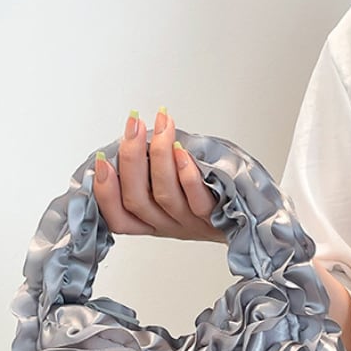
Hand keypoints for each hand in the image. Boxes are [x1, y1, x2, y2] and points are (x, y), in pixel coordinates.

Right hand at [92, 108, 226, 242]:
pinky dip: (187, 174)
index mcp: (152, 221)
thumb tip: (131, 136)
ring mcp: (191, 223)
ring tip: (162, 125)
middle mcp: (168, 225)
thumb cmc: (209, 195)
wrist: (249, 219)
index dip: (105, 193)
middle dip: (130, 159)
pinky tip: (182, 151)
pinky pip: (197, 200)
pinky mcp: (215, 217)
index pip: (117, 218)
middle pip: (136, 200)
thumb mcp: (171, 189)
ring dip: (159, 156)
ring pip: (164, 195)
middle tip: (134, 125)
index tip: (101, 161)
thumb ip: (150, 172)